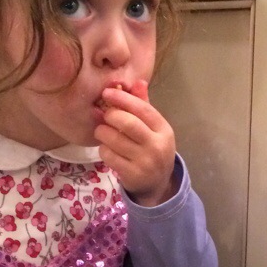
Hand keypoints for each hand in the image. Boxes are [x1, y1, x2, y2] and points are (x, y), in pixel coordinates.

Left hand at [95, 80, 177, 206]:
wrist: (157, 184)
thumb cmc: (152, 150)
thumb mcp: (153, 129)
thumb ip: (144, 106)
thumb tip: (137, 82)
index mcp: (164, 130)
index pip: (142, 109)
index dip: (123, 98)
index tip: (107, 92)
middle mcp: (157, 146)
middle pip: (128, 123)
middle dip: (110, 115)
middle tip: (104, 116)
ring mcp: (145, 162)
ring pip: (114, 140)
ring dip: (102, 133)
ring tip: (102, 132)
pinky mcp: (132, 175)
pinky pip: (109, 156)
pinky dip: (103, 149)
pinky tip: (107, 149)